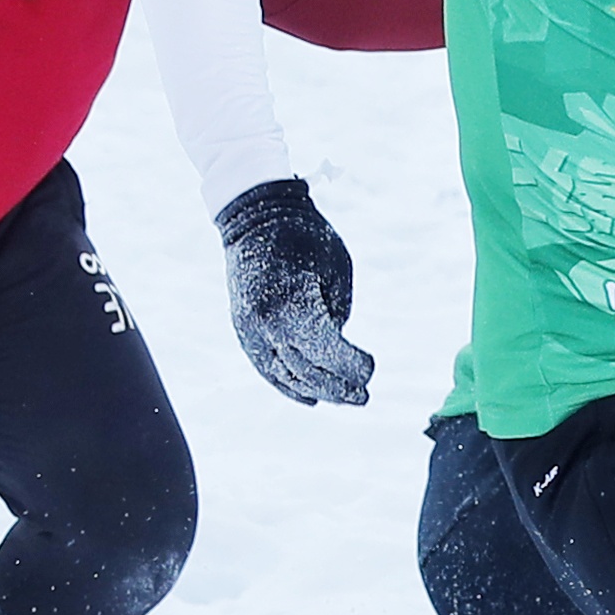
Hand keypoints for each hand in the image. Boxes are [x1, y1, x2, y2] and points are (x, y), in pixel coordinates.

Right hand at [215, 178, 374, 405]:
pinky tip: (311, 397)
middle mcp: (265, 323)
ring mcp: (249, 329)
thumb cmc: (305, 237)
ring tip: (345, 397)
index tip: (371, 368)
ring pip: (285, 375)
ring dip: (317, 390)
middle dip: (338, 387)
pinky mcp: (243, 330)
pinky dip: (288, 386)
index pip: (325, 350)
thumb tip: (337, 348)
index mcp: (291, 303)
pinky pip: (266, 368)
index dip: (351, 366)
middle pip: (306, 370)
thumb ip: (338, 312)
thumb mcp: (337, 270)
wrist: (255, 217)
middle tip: (364, 396)